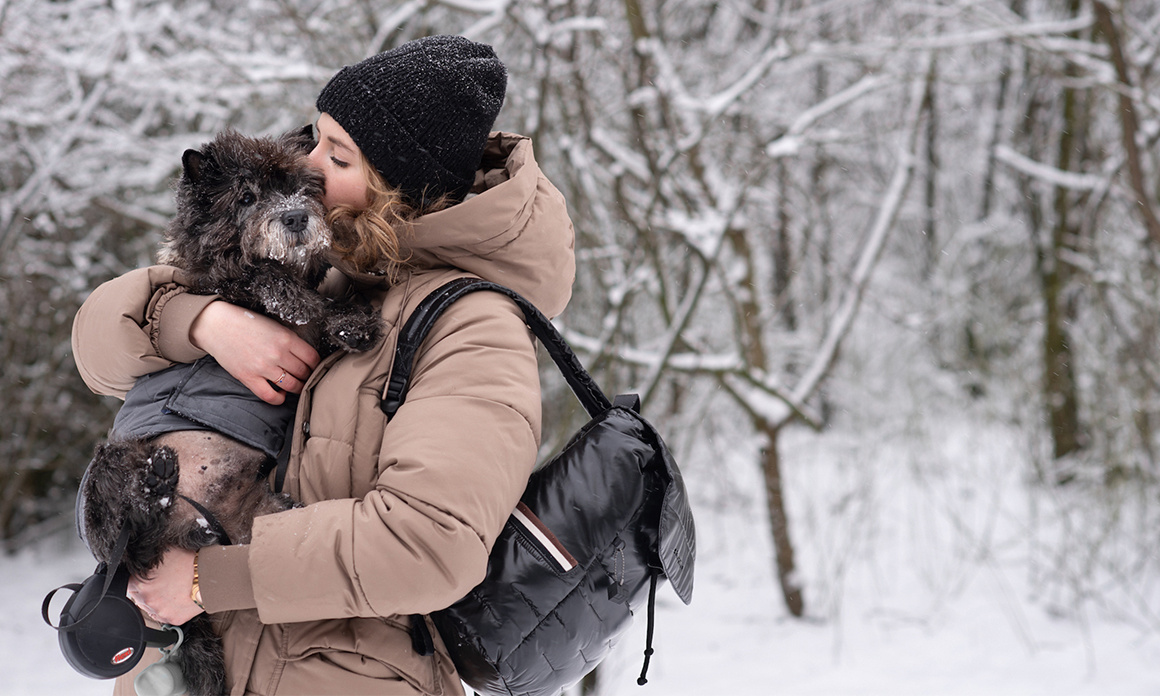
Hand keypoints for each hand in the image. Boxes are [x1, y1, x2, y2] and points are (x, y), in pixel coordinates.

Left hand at [126, 547, 203, 625]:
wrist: (211, 575)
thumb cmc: (191, 561)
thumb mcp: (165, 553)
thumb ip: (148, 560)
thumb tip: (141, 558)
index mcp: (140, 582)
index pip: (129, 585)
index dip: (139, 581)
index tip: (148, 580)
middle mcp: (147, 599)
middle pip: (140, 598)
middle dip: (149, 592)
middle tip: (164, 584)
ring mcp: (159, 611)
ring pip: (152, 608)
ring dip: (159, 601)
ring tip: (173, 591)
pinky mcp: (172, 619)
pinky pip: (166, 617)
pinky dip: (171, 609)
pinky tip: (179, 599)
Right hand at [190, 301, 319, 403]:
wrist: (217, 325)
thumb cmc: (246, 322)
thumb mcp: (274, 325)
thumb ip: (290, 340)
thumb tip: (306, 356)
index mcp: (286, 338)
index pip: (313, 358)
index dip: (317, 364)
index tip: (315, 367)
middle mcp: (277, 353)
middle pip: (304, 373)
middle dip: (308, 376)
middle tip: (307, 377)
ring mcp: (263, 367)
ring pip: (291, 386)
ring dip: (297, 388)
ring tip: (296, 385)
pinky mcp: (249, 378)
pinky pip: (270, 396)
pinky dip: (279, 398)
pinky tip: (280, 394)